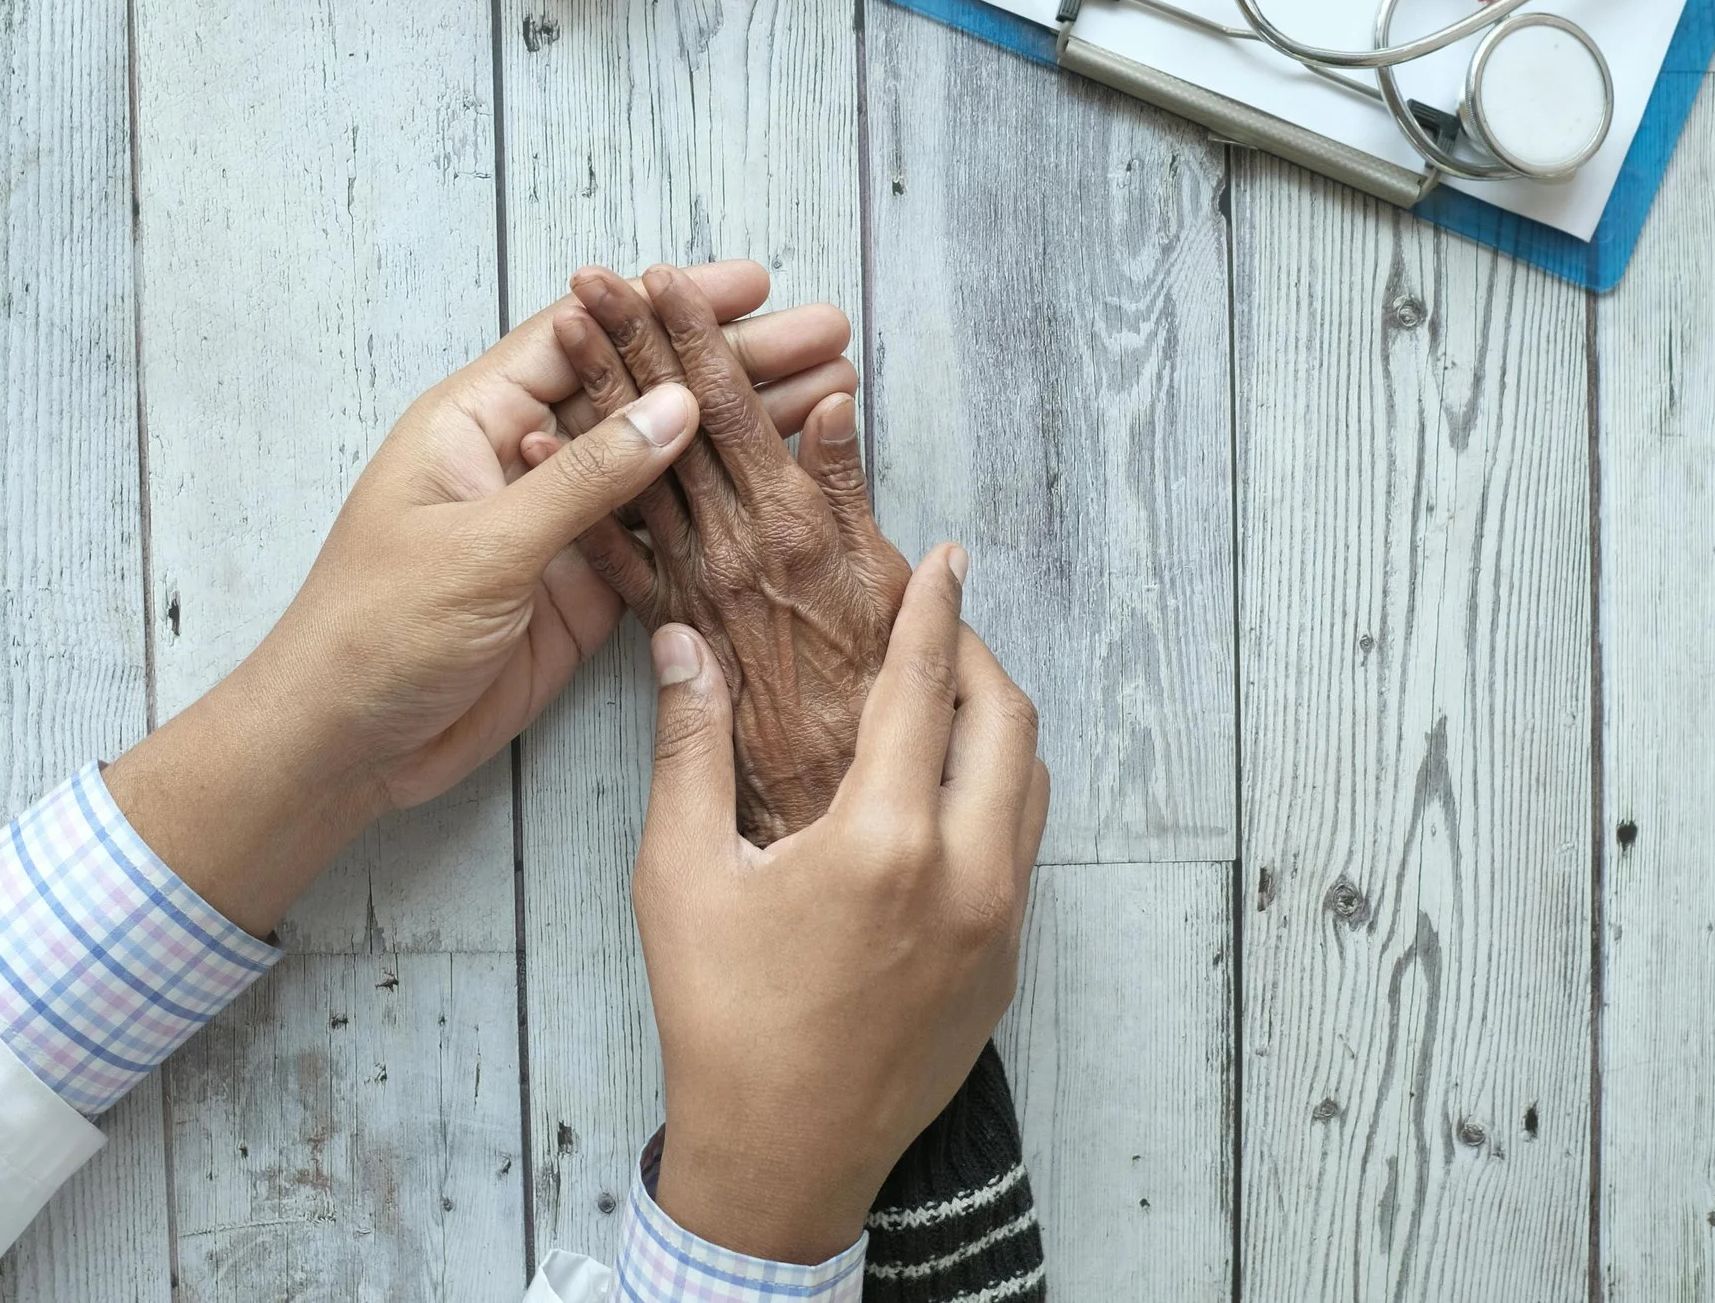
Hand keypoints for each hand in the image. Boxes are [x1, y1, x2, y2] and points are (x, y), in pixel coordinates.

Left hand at [106, 261, 857, 933]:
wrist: (343, 746)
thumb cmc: (375, 630)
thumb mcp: (482, 547)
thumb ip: (584, 479)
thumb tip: (677, 405)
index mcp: (477, 421)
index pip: (585, 334)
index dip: (669, 305)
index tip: (753, 286)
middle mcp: (522, 461)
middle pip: (640, 393)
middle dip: (730, 362)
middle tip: (824, 335)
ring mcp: (555, 528)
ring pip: (663, 465)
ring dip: (739, 432)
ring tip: (827, 395)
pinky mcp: (579, 593)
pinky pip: (660, 538)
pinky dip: (719, 512)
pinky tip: (780, 488)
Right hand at [634, 548, 1047, 1262]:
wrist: (782, 1158)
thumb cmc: (722, 1019)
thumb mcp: (682, 875)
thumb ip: (690, 748)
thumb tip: (682, 647)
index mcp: (883, 841)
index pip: (923, 686)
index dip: (933, 608)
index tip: (944, 556)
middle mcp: (965, 875)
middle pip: (1009, 721)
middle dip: (977, 656)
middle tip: (935, 626)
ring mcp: (998, 926)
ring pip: (1032, 787)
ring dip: (996, 728)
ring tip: (940, 703)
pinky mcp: (1007, 968)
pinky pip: (1024, 852)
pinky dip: (998, 798)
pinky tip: (940, 801)